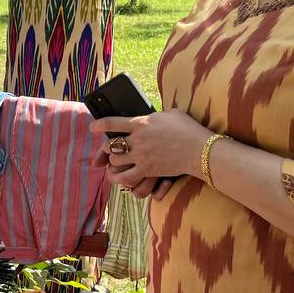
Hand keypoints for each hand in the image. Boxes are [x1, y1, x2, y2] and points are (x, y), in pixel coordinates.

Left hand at [89, 109, 209, 198]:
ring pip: (115, 161)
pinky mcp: (148, 170)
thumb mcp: (171, 113)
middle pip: (110, 145)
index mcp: (141, 123)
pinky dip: (120, 178)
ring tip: (118, 161)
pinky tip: (120, 177)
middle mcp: (138, 140)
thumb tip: (151, 116)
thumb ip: (156, 115)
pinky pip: (126, 177)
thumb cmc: (188, 129)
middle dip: (107, 148)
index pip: (112, 123)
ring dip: (114, 162)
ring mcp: (141, 156)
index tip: (92, 127)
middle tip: (110, 149)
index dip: (98, 125)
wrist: (200, 149)